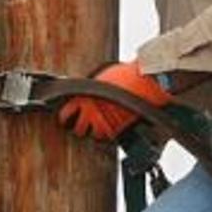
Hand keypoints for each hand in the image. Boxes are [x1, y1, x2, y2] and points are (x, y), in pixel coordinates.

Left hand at [58, 60, 173, 141]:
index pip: (66, 113)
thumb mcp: (101, 77)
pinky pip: (108, 137)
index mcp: (83, 96)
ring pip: (93, 136)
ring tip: (99, 129)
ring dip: (95, 133)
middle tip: (83, 127)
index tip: (68, 119)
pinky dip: (109, 134)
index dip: (66, 117)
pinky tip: (111, 128)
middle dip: (80, 128)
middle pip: (78, 129)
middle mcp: (91, 111)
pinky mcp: (117, 128)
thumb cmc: (126, 74)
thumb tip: (87, 92)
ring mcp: (104, 121)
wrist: (145, 81)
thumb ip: (91, 88)